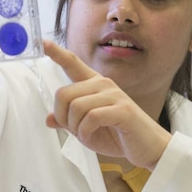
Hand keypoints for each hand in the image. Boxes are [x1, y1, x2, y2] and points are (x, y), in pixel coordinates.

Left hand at [43, 40, 171, 169]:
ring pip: (76, 106)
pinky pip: (90, 118)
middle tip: (75, 131)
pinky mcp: (121, 109)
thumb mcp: (87, 130)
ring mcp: (114, 95)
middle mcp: (103, 84)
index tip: (43, 42)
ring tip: (87, 135)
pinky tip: (92, 137)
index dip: (57, 53)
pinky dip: (85, 133)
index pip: (73, 64)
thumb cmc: (118, 136)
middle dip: (63, 118)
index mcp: (94, 85)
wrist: (148, 148)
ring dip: (76, 128)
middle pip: (64, 94)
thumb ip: (69, 121)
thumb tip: (48, 119)